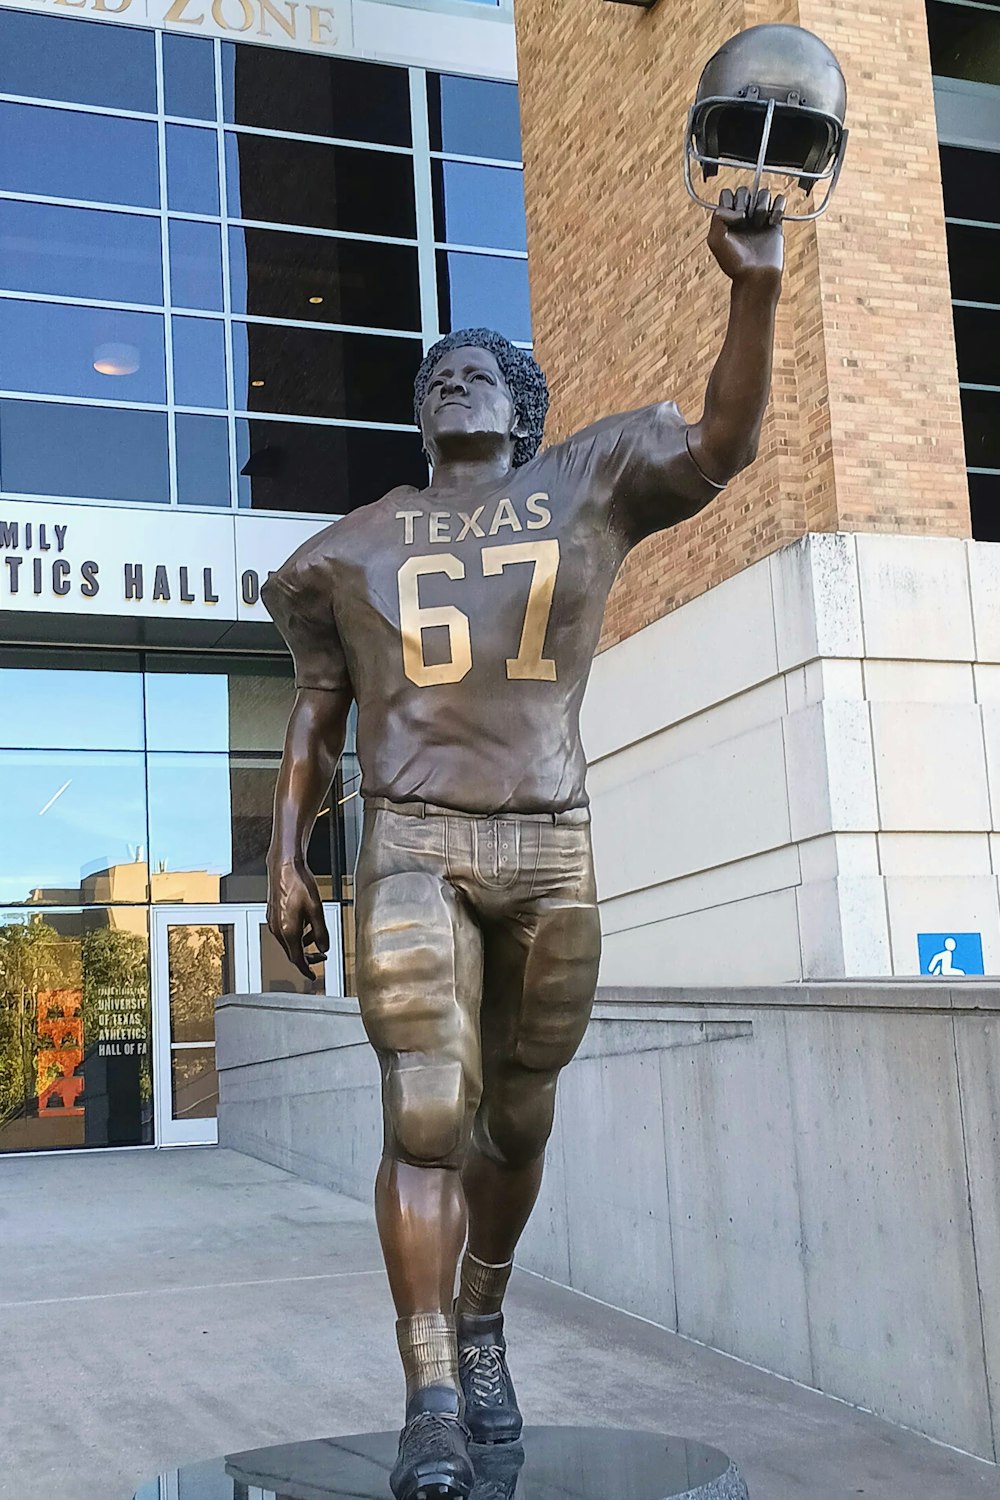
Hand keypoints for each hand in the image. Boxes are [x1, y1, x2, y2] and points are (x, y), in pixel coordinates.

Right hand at [266, 856, 329, 977]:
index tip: (313, 976)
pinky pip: (285, 932)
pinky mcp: (272, 915)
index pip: (297, 960)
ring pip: (289, 942)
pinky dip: (296, 934)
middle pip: (292, 953)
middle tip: (320, 958)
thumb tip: (324, 948)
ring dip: (303, 944)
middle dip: (307, 958)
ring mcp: (273, 922)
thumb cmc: (299, 883)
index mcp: (288, 931)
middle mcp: (277, 929)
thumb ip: (321, 933)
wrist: (285, 866)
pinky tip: (305, 925)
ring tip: (315, 939)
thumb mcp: (317, 910)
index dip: (306, 970)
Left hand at [708, 187, 784, 284]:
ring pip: (763, 193)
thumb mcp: (715, 240)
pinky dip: (778, 208)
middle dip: (746, 203)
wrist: (755, 276)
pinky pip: (780, 200)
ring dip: (762, 206)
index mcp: (726, 217)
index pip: (728, 194)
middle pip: (746, 190)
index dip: (730, 202)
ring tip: (759, 224)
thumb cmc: (734, 262)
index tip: (732, 219)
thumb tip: (738, 210)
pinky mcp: (775, 221)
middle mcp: (742, 214)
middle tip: (746, 222)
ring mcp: (759, 217)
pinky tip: (772, 223)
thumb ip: (718, 217)